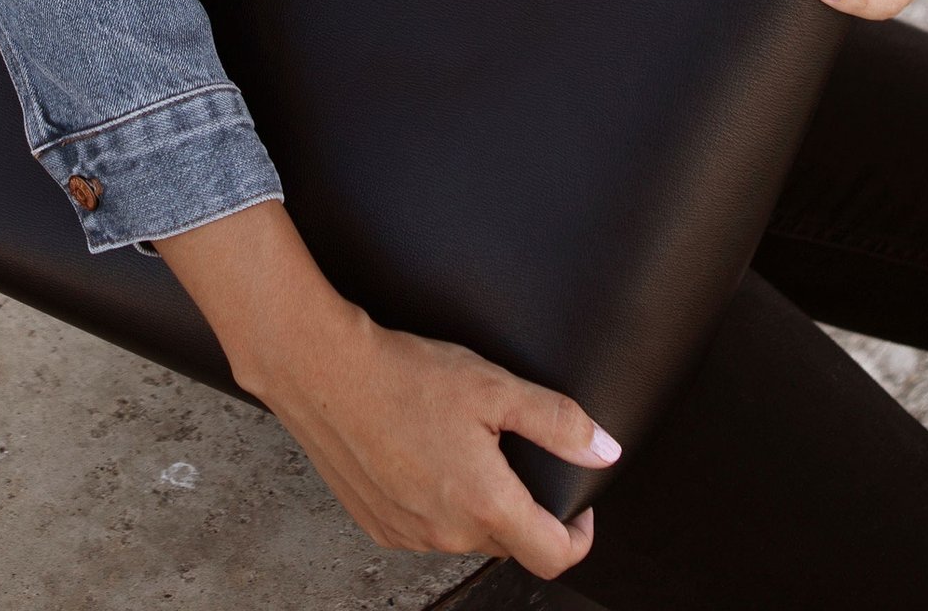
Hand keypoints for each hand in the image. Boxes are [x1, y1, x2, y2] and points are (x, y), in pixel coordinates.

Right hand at [151, 198, 616, 580]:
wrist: (323, 371)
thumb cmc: (403, 374)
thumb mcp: (493, 386)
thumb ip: (557, 421)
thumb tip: (604, 449)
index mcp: (483, 503)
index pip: (553, 555)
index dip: (578, 533)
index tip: (577, 505)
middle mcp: (446, 532)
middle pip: (509, 541)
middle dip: (522, 506)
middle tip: (510, 450)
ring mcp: (408, 535)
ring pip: (466, 534)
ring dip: (477, 504)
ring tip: (461, 445)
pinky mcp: (377, 525)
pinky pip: (426, 528)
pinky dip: (437, 502)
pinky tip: (424, 456)